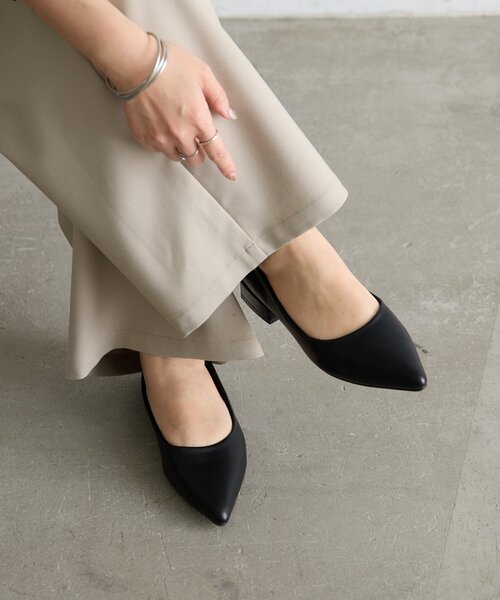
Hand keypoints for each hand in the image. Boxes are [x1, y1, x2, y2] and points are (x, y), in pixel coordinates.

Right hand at [118, 38, 237, 180]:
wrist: (135, 63)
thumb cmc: (169, 64)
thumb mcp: (202, 74)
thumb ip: (218, 96)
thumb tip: (228, 113)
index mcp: (198, 120)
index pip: (216, 152)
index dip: (225, 165)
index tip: (231, 175)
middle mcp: (180, 134)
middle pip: (195, 159)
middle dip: (198, 151)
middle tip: (194, 136)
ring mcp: (160, 138)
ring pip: (177, 156)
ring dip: (180, 148)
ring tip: (174, 127)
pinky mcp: (144, 138)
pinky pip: (157, 149)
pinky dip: (162, 142)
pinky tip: (159, 124)